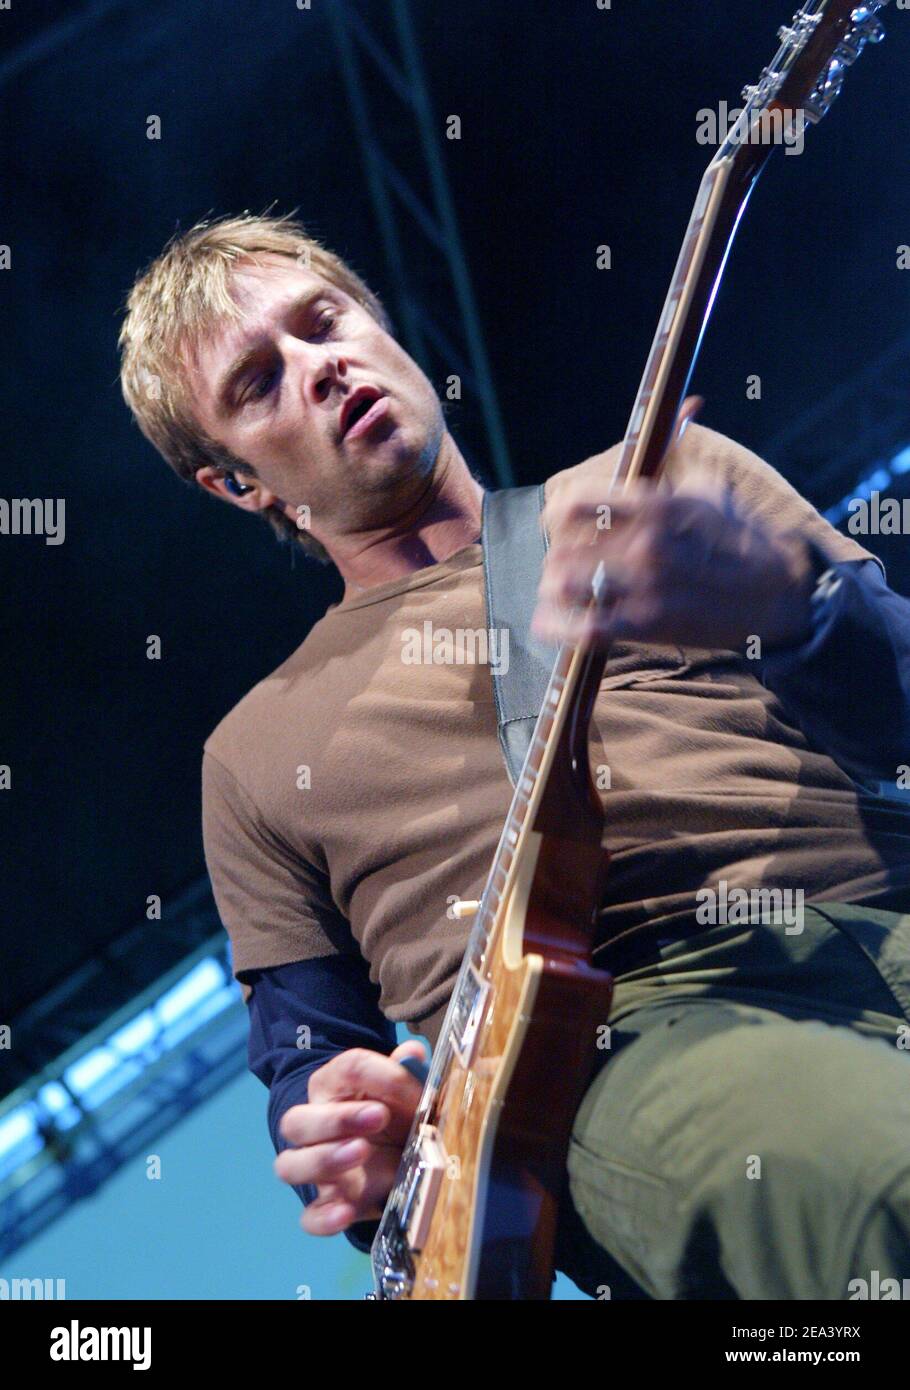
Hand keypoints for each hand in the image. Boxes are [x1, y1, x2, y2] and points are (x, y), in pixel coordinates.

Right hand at [275, 1040, 425, 1235]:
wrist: (391, 1149)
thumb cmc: (395, 1110)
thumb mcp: (405, 1089)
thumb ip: (409, 1072)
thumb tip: (413, 1055)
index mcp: (336, 1085)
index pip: (347, 1069)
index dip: (382, 1075)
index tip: (413, 1091)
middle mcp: (316, 1125)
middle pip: (297, 1120)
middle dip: (337, 1119)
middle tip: (378, 1116)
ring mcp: (317, 1168)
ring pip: (290, 1165)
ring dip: (323, 1159)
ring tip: (361, 1152)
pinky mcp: (329, 1204)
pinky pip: (309, 1216)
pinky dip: (324, 1217)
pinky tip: (346, 1213)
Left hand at [532, 470, 815, 654]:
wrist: (776, 594)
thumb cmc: (740, 538)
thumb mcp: (710, 489)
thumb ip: (680, 454)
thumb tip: (684, 406)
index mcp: (656, 504)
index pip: (579, 500)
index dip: (559, 510)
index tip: (556, 518)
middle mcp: (646, 543)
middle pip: (565, 545)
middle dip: (558, 553)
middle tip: (561, 560)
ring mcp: (646, 586)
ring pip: (567, 585)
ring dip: (555, 587)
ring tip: (555, 589)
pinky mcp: (649, 625)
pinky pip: (586, 628)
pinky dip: (559, 628)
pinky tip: (547, 624)